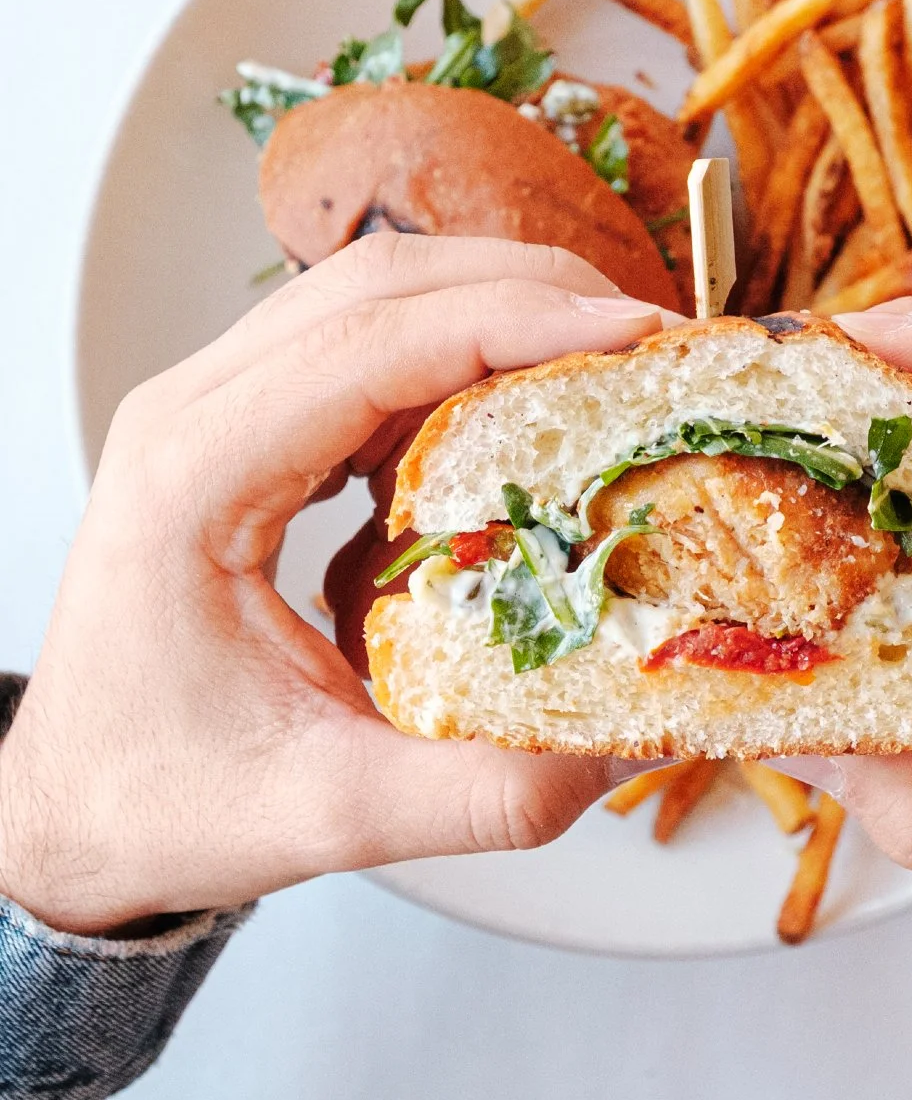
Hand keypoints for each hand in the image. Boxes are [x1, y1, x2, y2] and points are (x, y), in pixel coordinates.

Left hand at [0, 235, 664, 934]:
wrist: (73, 813)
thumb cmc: (160, 800)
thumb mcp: (328, 815)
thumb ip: (484, 791)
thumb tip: (628, 740)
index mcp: (194, 478)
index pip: (372, 347)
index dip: (518, 323)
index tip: (634, 334)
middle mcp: (193, 415)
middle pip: (378, 284)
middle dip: (527, 289)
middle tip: (649, 338)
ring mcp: (214, 411)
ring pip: (371, 298)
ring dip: (496, 308)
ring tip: (607, 360)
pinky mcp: (245, 432)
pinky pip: (362, 351)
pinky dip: (457, 356)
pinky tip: (523, 411)